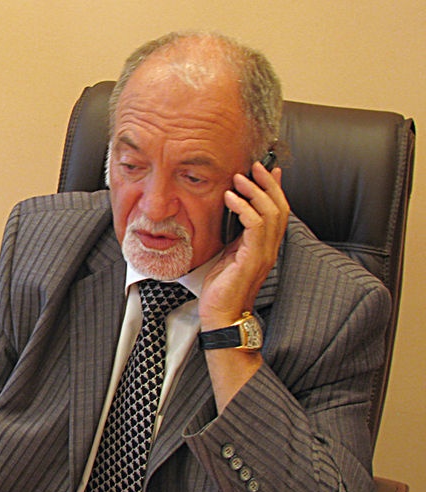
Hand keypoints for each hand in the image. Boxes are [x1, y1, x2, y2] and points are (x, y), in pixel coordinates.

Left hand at [198, 162, 288, 412]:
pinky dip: (244, 208)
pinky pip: (255, 226)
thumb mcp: (230, 255)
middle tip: (255, 166)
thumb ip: (237, 236)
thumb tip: (235, 214)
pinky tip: (230, 198)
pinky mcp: (252, 259)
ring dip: (256, 192)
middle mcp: (269, 249)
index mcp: (264, 247)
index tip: (268, 169)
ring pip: (271, 213)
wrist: (221, 316)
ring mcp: (263, 254)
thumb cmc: (222, 288)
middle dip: (269, 184)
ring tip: (240, 177)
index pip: (278, 212)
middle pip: (280, 208)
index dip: (275, 189)